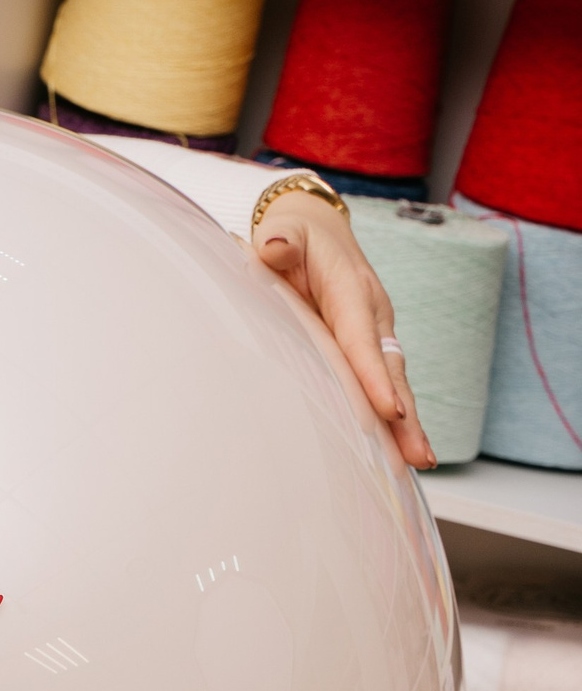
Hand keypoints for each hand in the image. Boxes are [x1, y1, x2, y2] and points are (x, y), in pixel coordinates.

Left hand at [253, 193, 435, 470]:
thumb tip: (271, 246)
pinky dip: (396, 417)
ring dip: (407, 423)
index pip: (362, 339)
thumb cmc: (297, 236)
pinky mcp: (371, 346)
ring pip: (394, 381)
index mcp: (352, 291)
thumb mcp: (286, 230)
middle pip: (391, 369)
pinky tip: (402, 449)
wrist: (317, 229)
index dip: (375, 376)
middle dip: (406, 415)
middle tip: (418, 455)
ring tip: (419, 461)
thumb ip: (281, 239)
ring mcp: (377, 332)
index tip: (390, 411)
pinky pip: (385, 382)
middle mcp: (373, 315)